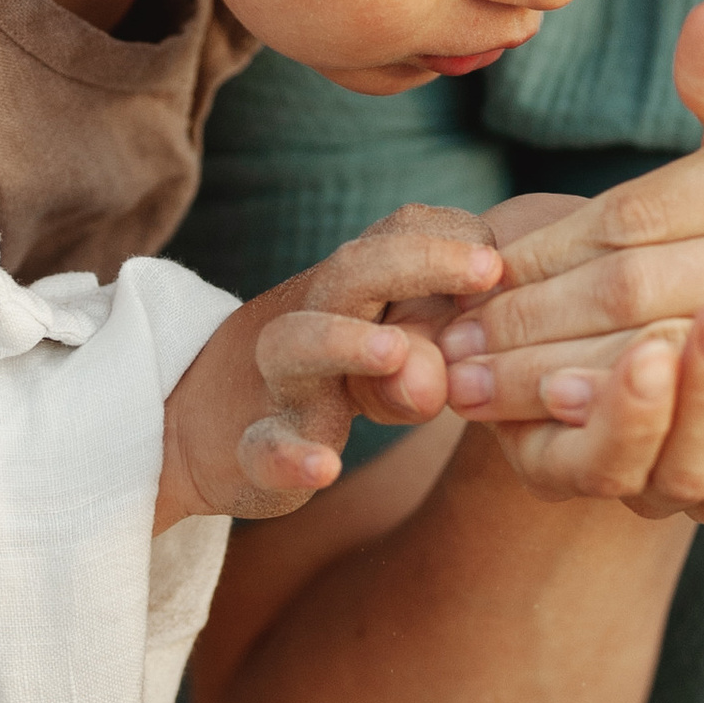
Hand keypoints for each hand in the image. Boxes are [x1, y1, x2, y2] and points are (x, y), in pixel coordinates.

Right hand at [157, 205, 507, 524]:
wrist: (200, 429)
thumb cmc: (326, 379)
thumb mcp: (386, 354)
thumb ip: (436, 349)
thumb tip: (469, 357)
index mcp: (351, 290)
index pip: (398, 235)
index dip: (452, 236)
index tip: (503, 257)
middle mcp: (311, 320)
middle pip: (352, 272)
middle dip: (418, 262)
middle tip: (486, 269)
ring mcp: (276, 384)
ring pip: (295, 344)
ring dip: (343, 340)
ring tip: (393, 352)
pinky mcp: (250, 449)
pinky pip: (263, 446)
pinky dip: (290, 454)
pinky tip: (325, 467)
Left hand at [439, 0, 703, 490]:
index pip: (640, 213)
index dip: (543, 251)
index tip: (472, 275)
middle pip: (639, 294)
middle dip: (527, 325)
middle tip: (447, 349)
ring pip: (666, 366)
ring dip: (557, 382)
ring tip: (475, 390)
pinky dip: (637, 436)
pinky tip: (566, 433)